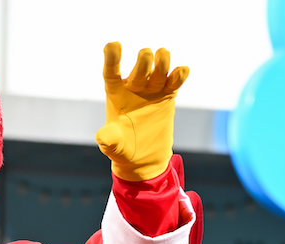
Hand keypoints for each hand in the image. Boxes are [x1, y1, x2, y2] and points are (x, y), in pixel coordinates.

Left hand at [97, 43, 188, 181]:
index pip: (112, 71)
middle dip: (143, 60)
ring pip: (158, 70)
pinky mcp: (167, 96)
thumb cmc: (122, 148)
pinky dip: (179, 75)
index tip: (113, 44)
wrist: (142, 157)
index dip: (112, 58)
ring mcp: (152, 90)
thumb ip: (109, 139)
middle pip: (139, 68)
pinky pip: (174, 82)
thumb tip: (102, 137)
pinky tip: (182, 70)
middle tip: (146, 55)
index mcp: (116, 93)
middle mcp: (134, 87)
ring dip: (161, 61)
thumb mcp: (113, 145)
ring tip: (163, 53)